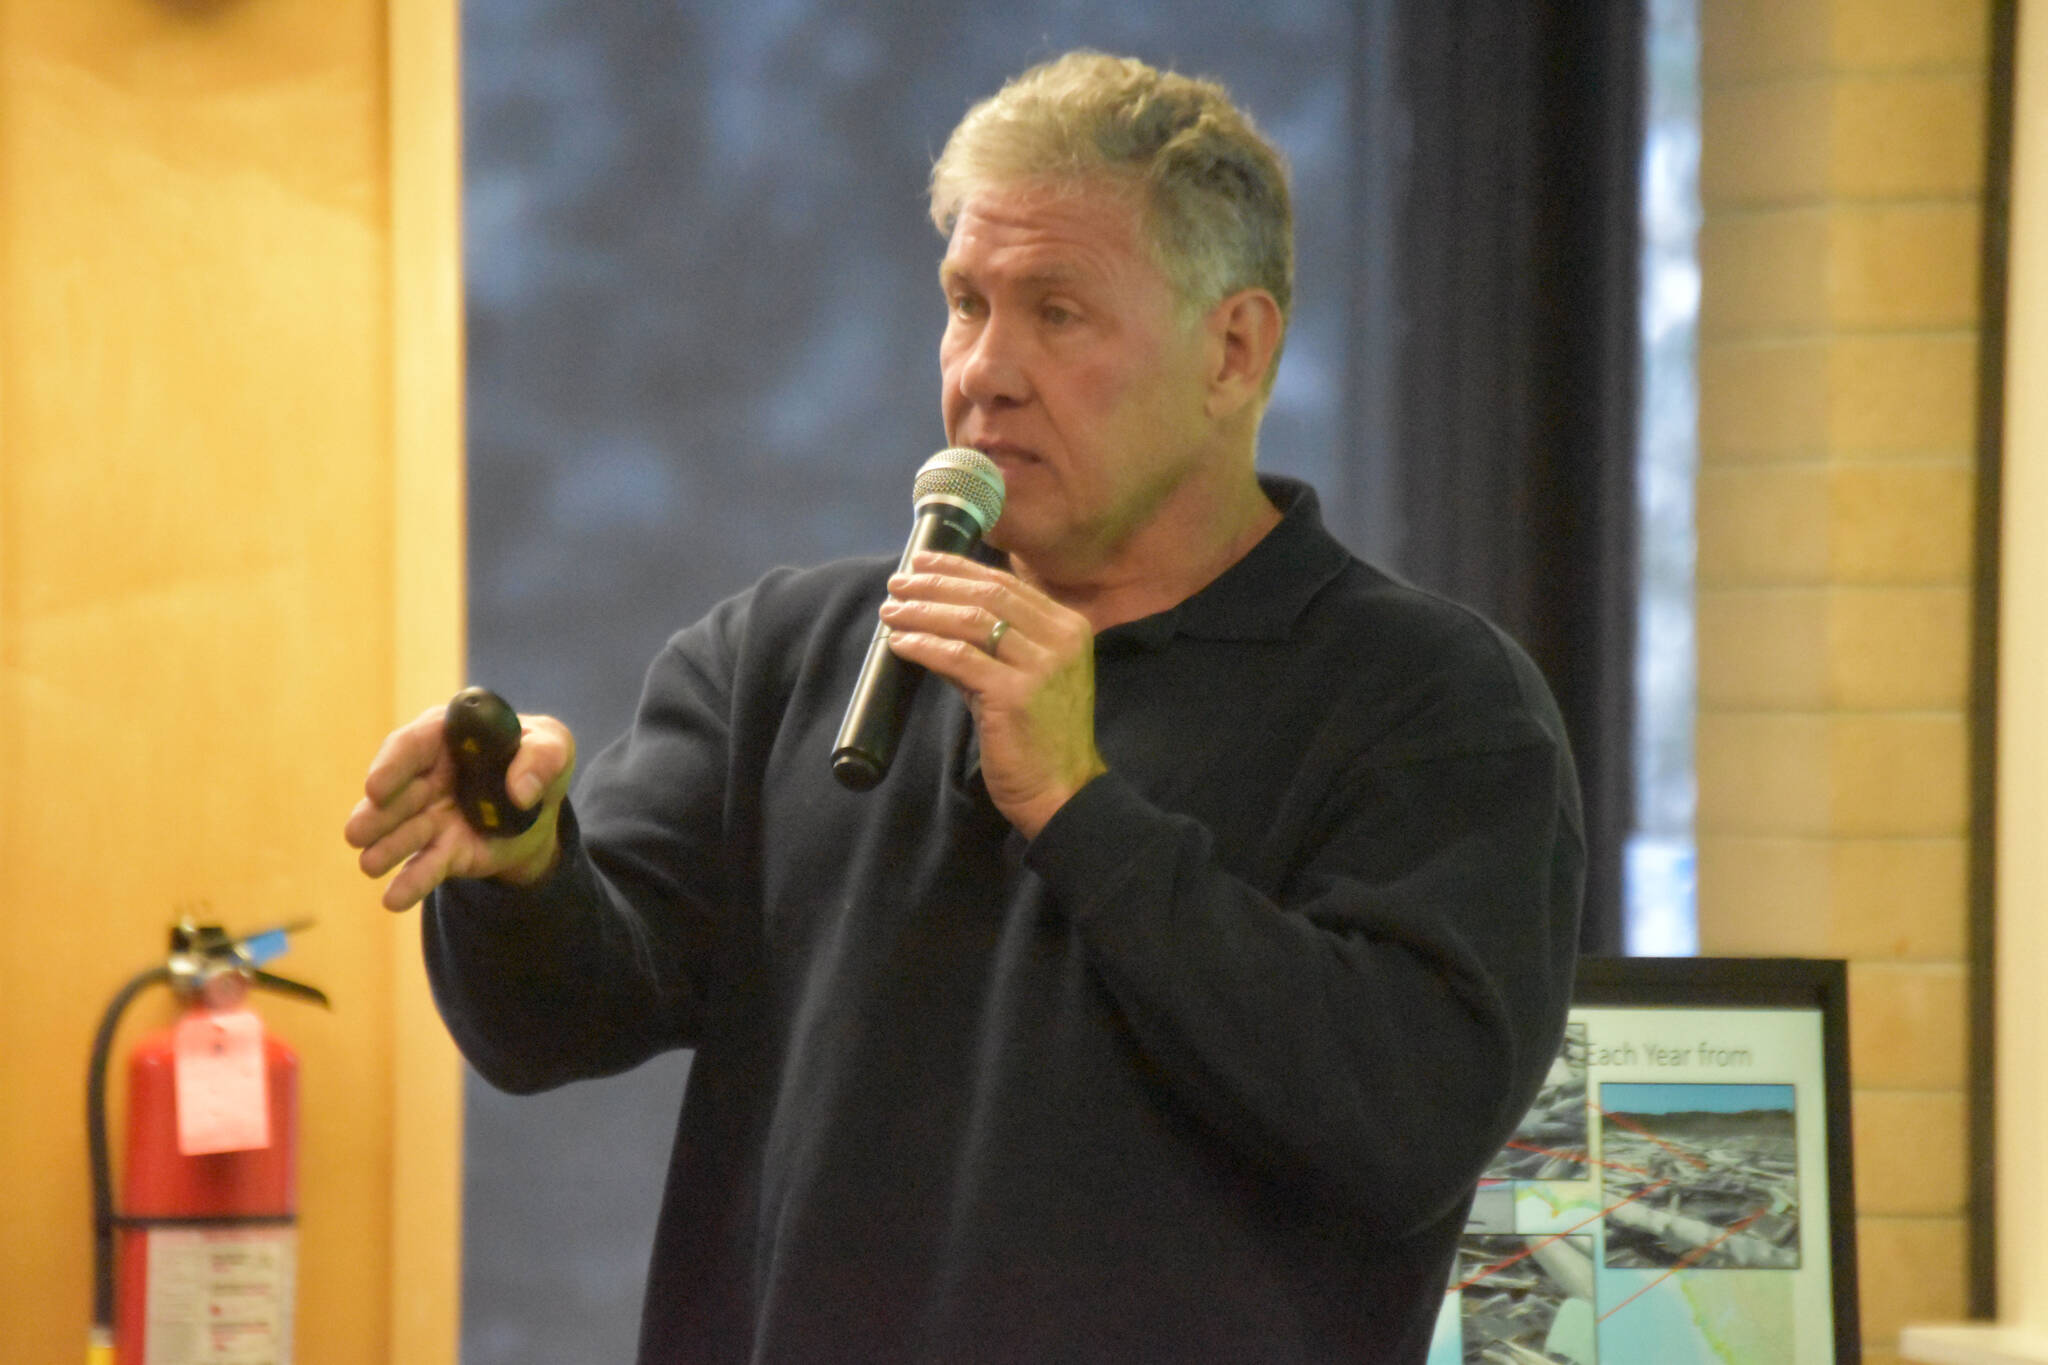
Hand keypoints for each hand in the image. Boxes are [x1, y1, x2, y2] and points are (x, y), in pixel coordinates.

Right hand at [343, 702, 575, 910]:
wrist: (542, 811)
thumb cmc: (540, 762)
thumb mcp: (555, 748)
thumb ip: (543, 757)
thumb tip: (522, 792)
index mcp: (449, 737)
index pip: (413, 744)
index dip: (392, 764)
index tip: (376, 787)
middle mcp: (429, 776)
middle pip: (397, 793)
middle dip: (377, 813)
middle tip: (357, 832)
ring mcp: (429, 815)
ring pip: (403, 832)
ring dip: (385, 848)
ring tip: (370, 864)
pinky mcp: (441, 850)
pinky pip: (424, 866)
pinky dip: (409, 883)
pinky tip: (393, 900)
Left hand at [880, 551, 1106, 836]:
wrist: (1063, 790)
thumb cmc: (1041, 736)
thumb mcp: (1024, 679)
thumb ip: (990, 648)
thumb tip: (936, 621)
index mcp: (1068, 627)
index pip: (1005, 584)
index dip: (958, 569)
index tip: (922, 562)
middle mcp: (1060, 639)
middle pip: (985, 596)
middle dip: (934, 585)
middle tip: (896, 583)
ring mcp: (1040, 665)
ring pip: (970, 622)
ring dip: (923, 611)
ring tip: (890, 611)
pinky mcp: (1014, 694)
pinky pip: (958, 658)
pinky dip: (924, 646)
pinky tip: (900, 644)